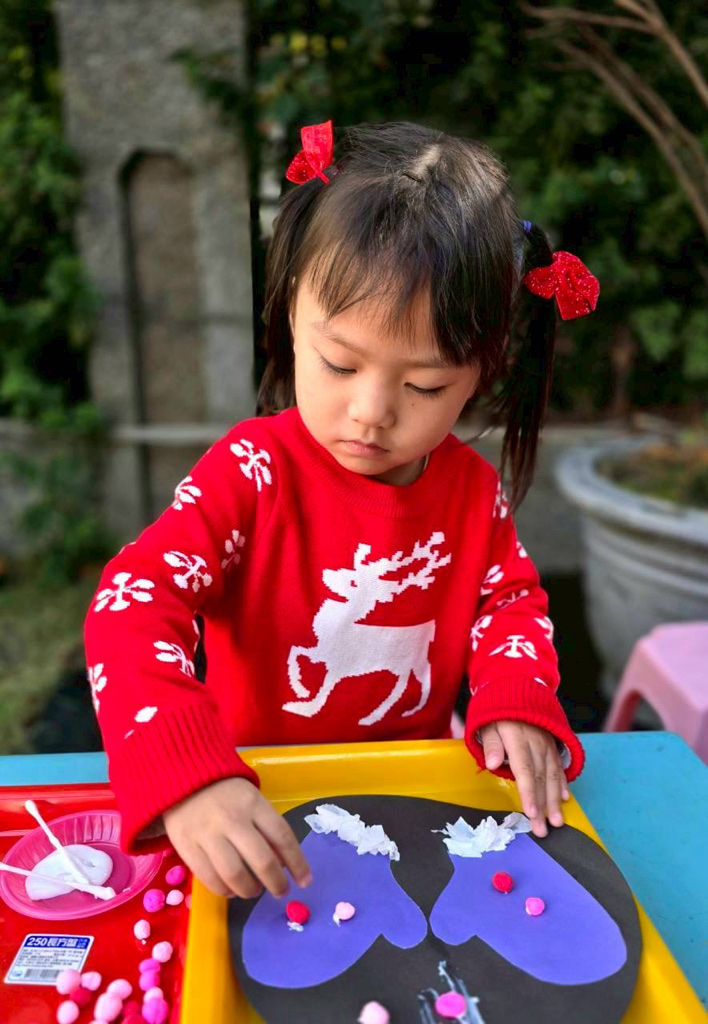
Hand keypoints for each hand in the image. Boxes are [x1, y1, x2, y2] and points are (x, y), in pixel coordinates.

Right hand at [163, 776, 311, 899]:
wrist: (183, 778)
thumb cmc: (226, 793)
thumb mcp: (252, 799)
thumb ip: (267, 827)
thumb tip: (284, 863)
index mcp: (253, 804)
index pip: (282, 837)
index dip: (297, 863)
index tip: (305, 880)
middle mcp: (232, 820)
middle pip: (262, 861)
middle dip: (277, 883)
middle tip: (281, 891)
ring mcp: (208, 834)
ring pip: (235, 875)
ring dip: (250, 890)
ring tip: (255, 891)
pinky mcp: (186, 847)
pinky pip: (209, 879)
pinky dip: (225, 891)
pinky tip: (232, 890)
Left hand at [479, 720, 569, 837]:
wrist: (517, 689)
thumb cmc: (497, 711)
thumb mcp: (487, 723)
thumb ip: (491, 744)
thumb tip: (491, 763)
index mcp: (517, 739)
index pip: (525, 770)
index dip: (529, 793)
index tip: (532, 813)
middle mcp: (536, 743)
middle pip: (541, 778)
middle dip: (544, 806)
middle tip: (544, 829)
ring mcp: (547, 744)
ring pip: (553, 775)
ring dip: (556, 800)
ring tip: (558, 821)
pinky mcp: (552, 744)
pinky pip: (559, 765)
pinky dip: (563, 783)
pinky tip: (565, 798)